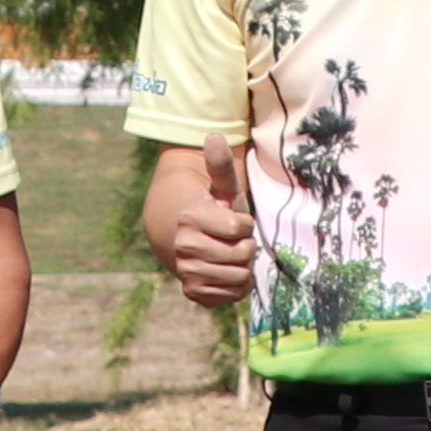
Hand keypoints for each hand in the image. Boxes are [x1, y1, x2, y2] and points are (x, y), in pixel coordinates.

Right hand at [153, 161, 259, 311]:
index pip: (240, 227)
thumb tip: (213, 136)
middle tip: (234, 241)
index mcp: (190, 217)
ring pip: (240, 276)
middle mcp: (184, 246)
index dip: (245, 224)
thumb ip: (220, 166)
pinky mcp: (194, 293)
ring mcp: (187, 271)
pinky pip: (234, 295)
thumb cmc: (218, 212)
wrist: (197, 242)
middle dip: (246, 247)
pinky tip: (227, 272)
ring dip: (243, 267)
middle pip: (243, 254)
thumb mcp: (223, 189)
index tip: (235, 221)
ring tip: (231, 256)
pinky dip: (238, 286)